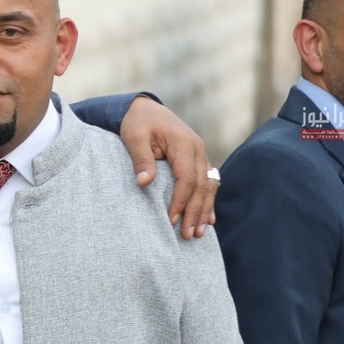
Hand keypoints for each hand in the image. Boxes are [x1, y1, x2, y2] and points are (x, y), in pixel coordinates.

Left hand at [120, 95, 216, 238]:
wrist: (145, 108)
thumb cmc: (138, 122)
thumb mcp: (134, 137)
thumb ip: (141, 159)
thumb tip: (144, 183)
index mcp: (184, 143)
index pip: (186, 178)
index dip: (180, 201)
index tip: (171, 220)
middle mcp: (198, 149)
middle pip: (202, 186)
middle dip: (196, 212)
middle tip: (189, 235)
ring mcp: (201, 154)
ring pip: (209, 186)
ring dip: (205, 210)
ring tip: (200, 233)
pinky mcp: (198, 160)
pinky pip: (208, 183)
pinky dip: (208, 201)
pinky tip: (209, 219)